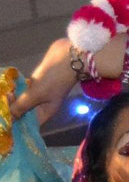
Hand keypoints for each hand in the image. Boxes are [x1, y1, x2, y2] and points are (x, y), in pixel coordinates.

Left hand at [13, 35, 128, 123]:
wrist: (68, 58)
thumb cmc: (55, 79)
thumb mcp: (36, 94)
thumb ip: (22, 105)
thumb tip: (10, 116)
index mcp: (46, 111)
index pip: (30, 123)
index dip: (17, 123)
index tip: (5, 120)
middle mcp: (43, 105)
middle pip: (25, 112)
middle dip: (12, 110)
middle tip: (1, 106)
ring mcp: (40, 93)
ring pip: (23, 101)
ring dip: (13, 100)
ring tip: (3, 96)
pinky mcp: (37, 83)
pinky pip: (24, 90)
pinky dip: (16, 91)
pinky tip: (7, 88)